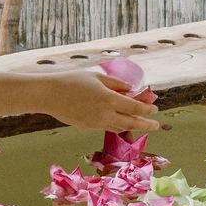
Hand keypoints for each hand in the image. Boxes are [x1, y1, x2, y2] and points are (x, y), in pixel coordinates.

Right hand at [43, 71, 159, 131]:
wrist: (50, 95)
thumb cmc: (73, 80)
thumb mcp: (97, 77)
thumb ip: (116, 84)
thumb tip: (131, 89)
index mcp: (109, 99)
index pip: (135, 107)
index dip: (148, 109)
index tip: (155, 109)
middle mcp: (105, 114)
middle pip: (132, 123)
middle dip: (146, 124)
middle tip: (156, 125)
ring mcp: (96, 123)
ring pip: (120, 128)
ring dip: (132, 126)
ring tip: (140, 125)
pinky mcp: (88, 127)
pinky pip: (107, 128)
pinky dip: (117, 126)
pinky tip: (120, 122)